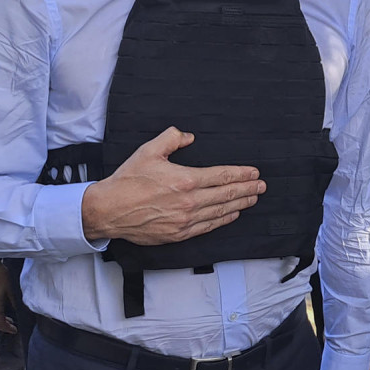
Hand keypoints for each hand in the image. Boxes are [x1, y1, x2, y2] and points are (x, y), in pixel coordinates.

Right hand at [80, 127, 264, 243]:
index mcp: (185, 180)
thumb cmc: (127, 181)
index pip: (222, 176)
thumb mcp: (149, 151)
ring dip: (240, 204)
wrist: (108, 210)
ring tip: (253, 198)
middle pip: (227, 194)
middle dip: (248, 189)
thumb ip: (172, 138)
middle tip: (261, 186)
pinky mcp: (178, 233)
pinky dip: (223, 220)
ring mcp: (185, 220)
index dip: (242, 174)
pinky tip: (232, 214)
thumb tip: (189, 136)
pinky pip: (208, 226)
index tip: (254, 172)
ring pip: (221, 211)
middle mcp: (189, 201)